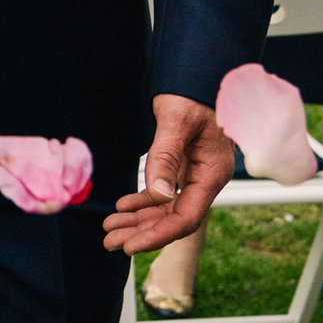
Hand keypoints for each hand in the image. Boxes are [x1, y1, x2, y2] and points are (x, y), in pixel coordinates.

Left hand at [104, 94, 235, 252]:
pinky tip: (122, 208)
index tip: (130, 245)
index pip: (186, 217)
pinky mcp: (183, 168)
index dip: (158, 234)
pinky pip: (163, 193)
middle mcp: (206, 179)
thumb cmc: (192, 94)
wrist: (198, 77)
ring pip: (166, 209)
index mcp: (212, 173)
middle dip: (142, 232)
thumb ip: (166, 157)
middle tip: (109, 242)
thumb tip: (157, 195)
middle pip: (174, 218)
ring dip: (139, 220)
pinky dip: (142, 202)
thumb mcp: (176, 121)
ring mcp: (195, 175)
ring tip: (110, 229)